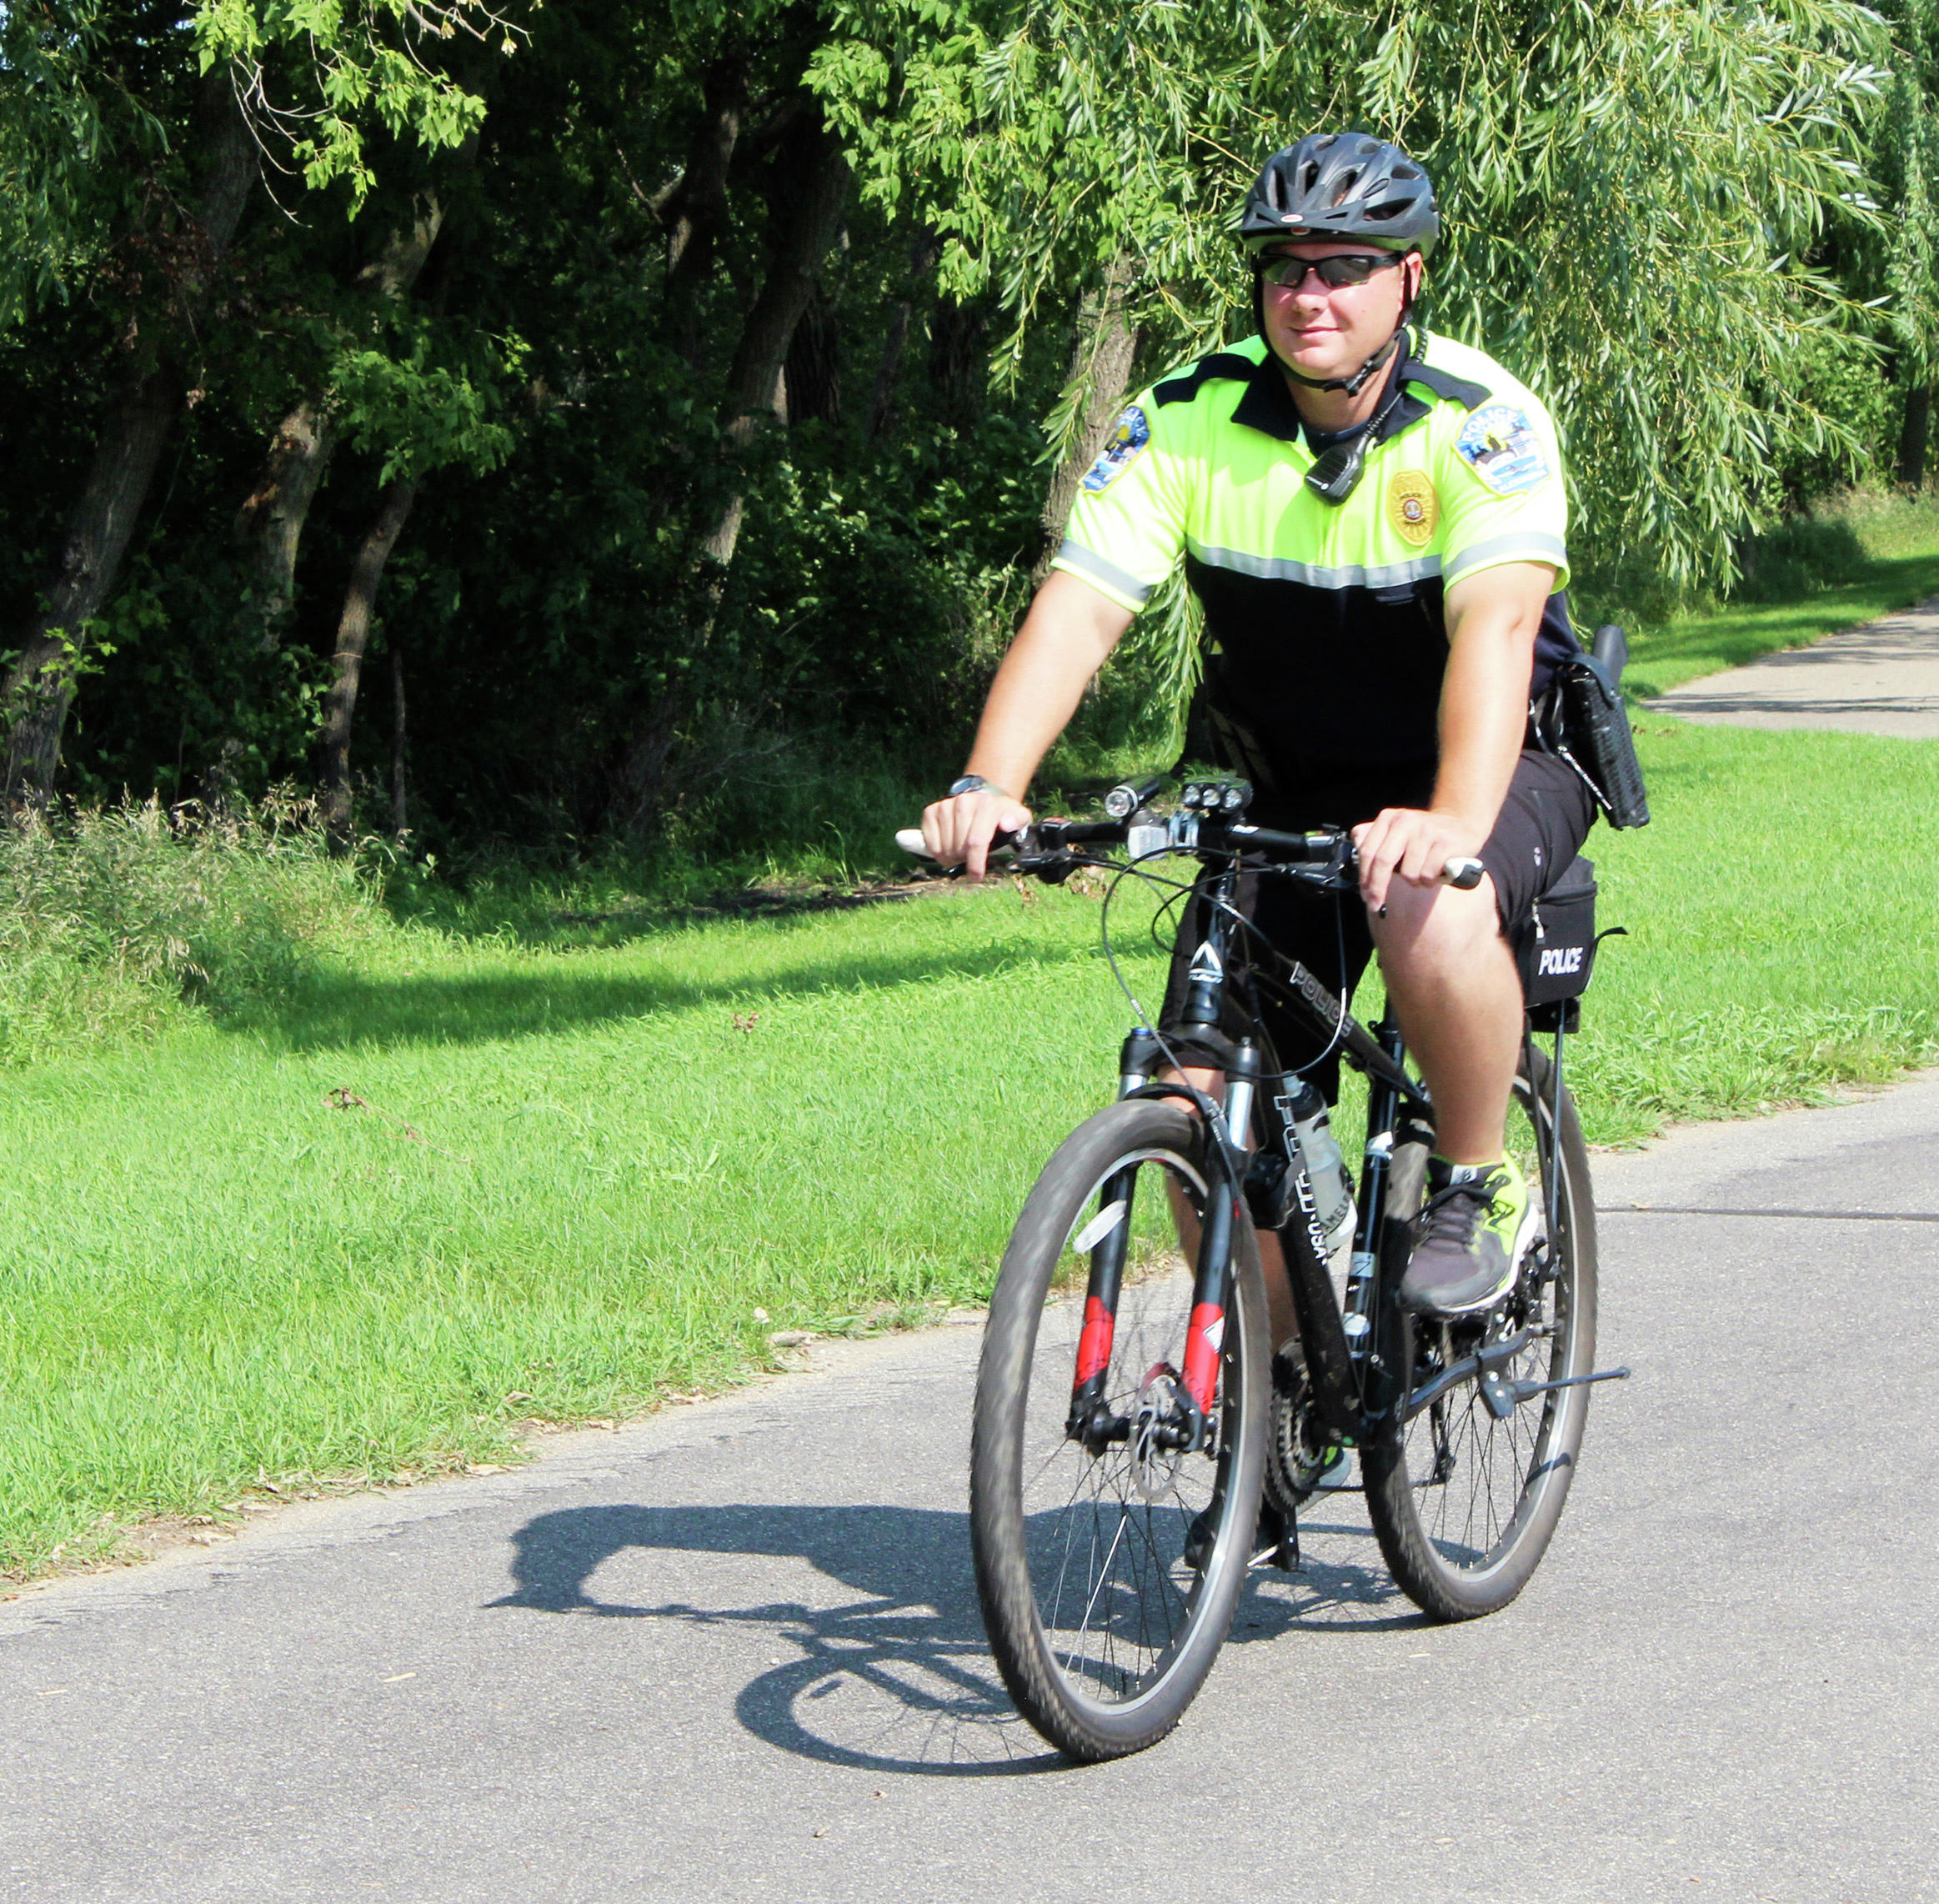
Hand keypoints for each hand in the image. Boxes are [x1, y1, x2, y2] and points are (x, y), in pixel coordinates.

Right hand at [920, 786, 1032, 879]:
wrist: (983, 799)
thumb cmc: (1002, 815)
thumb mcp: (1019, 817)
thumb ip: (1018, 821)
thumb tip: (1007, 824)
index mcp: (987, 805)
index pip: (976, 841)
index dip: (975, 863)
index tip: (976, 876)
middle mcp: (964, 801)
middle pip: (959, 848)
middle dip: (965, 861)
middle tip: (971, 860)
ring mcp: (945, 806)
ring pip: (944, 848)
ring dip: (952, 858)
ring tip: (962, 854)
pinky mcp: (931, 811)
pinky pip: (931, 844)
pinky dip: (939, 853)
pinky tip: (950, 848)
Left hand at [1350, 806, 1483, 912]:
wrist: (1462, 825)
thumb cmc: (1424, 835)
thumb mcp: (1396, 830)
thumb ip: (1374, 836)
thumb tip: (1356, 842)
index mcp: (1389, 818)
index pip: (1368, 851)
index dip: (1364, 877)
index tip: (1365, 896)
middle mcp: (1406, 820)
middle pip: (1383, 861)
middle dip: (1378, 888)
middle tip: (1376, 904)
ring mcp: (1427, 831)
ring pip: (1409, 873)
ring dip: (1414, 882)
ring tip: (1422, 874)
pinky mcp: (1446, 843)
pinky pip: (1428, 874)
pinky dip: (1430, 880)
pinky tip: (1435, 872)